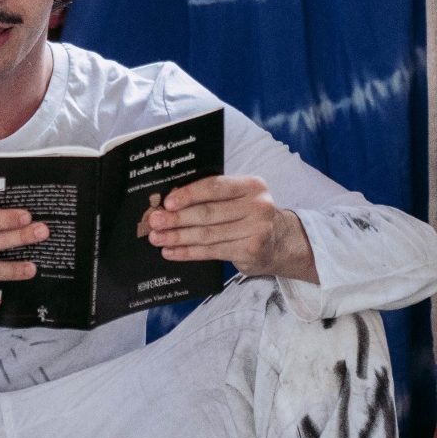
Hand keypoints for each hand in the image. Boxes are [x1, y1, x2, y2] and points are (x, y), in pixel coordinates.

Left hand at [146, 176, 315, 279]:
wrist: (281, 242)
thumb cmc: (250, 214)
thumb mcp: (239, 197)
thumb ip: (213, 196)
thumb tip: (171, 201)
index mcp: (252, 185)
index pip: (214, 187)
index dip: (188, 194)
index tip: (167, 202)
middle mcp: (257, 206)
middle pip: (208, 213)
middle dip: (177, 218)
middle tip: (154, 222)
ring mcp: (256, 231)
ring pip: (207, 235)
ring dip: (178, 237)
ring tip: (157, 238)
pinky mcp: (250, 252)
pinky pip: (211, 252)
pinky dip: (188, 252)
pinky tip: (171, 252)